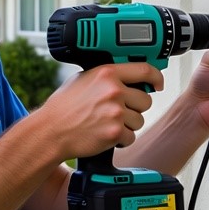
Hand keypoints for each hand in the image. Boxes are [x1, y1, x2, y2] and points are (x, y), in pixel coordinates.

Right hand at [43, 62, 163, 156]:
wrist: (51, 131)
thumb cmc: (64, 106)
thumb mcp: (84, 79)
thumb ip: (107, 77)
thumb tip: (129, 78)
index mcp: (107, 73)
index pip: (144, 70)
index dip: (156, 77)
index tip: (157, 84)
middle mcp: (114, 90)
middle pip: (146, 100)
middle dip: (135, 108)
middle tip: (118, 111)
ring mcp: (115, 112)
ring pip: (140, 120)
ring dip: (128, 125)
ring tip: (107, 123)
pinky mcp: (115, 132)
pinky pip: (131, 137)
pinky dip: (121, 139)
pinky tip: (105, 134)